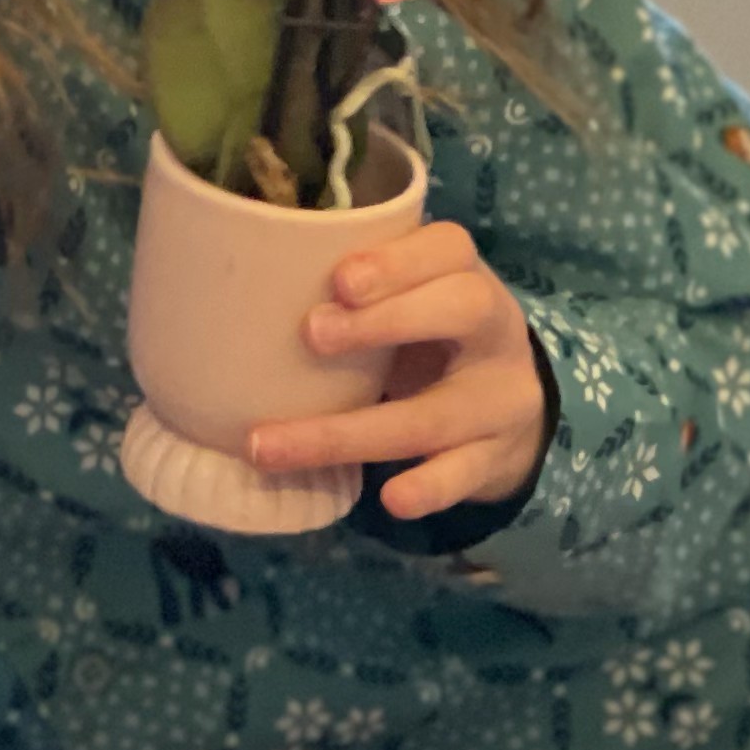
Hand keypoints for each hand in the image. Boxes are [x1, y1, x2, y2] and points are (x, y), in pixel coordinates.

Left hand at [244, 219, 548, 518]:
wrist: (507, 407)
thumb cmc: (428, 337)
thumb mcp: (408, 300)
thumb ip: (354, 291)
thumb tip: (242, 289)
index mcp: (466, 277)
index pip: (450, 248)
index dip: (398, 262)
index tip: (339, 280)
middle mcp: (494, 331)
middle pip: (463, 309)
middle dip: (387, 320)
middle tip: (311, 333)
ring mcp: (501, 399)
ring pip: (437, 414)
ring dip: (348, 434)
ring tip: (270, 447)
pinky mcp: (495, 457)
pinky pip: (464, 474)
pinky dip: (429, 487)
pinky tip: (393, 500)